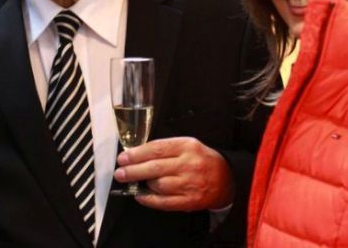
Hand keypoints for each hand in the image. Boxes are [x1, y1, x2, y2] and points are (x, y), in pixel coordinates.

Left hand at [113, 137, 233, 210]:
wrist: (227, 179)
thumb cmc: (202, 160)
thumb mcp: (187, 145)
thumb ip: (165, 147)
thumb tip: (137, 154)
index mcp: (186, 146)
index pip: (156, 149)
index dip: (136, 154)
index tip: (123, 158)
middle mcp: (188, 164)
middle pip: (154, 168)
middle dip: (133, 171)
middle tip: (120, 173)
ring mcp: (189, 184)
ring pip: (158, 185)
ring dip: (143, 184)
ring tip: (135, 182)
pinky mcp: (190, 201)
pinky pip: (164, 202)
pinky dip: (149, 199)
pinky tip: (140, 195)